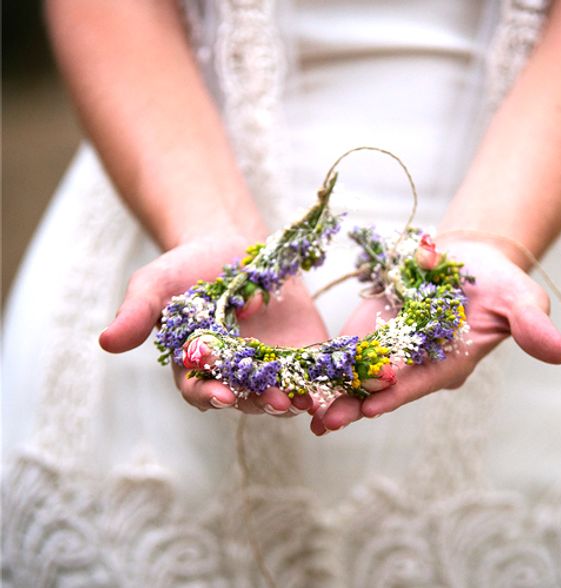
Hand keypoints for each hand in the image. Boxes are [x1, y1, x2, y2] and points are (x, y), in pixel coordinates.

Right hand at [99, 233, 328, 415]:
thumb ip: (137, 312)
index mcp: (196, 368)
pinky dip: (327, 385)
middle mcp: (235, 376)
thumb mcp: (157, 284)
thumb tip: (105, 341)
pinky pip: (317, 375)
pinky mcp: (306, 353)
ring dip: (296, 399)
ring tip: (307, 398)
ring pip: (284, 393)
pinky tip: (340, 388)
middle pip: (247, 399)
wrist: (232, 246)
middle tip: (274, 401)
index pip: (200, 391)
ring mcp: (272, 368)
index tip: (219, 395)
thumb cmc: (185, 268)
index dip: (209, 395)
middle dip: (259, 401)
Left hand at [312, 239, 560, 434]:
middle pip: (382, 388)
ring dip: (327, 391)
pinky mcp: (368, 335)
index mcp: (452, 362)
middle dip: (353, 403)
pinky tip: (290, 375)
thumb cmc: (499, 281)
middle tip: (322, 420)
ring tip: (295, 406)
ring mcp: (390, 352)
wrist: (468, 256)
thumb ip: (531, 327)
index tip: (373, 404)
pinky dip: (319, 365)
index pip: (423, 381)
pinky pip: (341, 354)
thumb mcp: (520, 298)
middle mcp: (417, 365)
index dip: (398, 392)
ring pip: (355, 376)